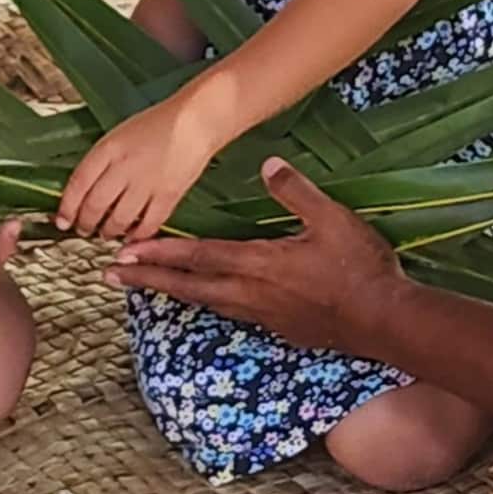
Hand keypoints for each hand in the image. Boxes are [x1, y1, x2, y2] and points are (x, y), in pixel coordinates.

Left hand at [56, 95, 224, 240]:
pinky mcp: (169, 195)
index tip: (61, 220)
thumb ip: (102, 160)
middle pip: (95, 205)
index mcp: (109, 148)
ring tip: (106, 233)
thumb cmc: (158, 124)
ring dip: (108, 231)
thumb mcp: (120, 134)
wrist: (195, 120)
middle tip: (83, 229)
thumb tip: (85, 189)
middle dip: (85, 223)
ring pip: (119, 219)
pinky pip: (148, 223)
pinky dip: (137, 234)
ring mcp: (147, 183)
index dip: (66, 206)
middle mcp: (125, 167)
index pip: (78, 183)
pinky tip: (132, 236)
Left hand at [104, 158, 404, 351]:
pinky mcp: (279, 329)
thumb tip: (268, 164)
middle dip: (147, 279)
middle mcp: (250, 293)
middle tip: (110, 276)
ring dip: (174, 292)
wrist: (383, 320)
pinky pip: (232, 313)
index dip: (157, 254)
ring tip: (150, 287)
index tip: (122, 254)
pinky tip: (212, 299)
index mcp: (257, 263)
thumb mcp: (330, 218)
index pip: (196, 257)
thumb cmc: (358, 267)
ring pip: (207, 302)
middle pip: (188, 286)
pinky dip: (209, 303)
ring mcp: (263, 315)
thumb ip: (295, 191)